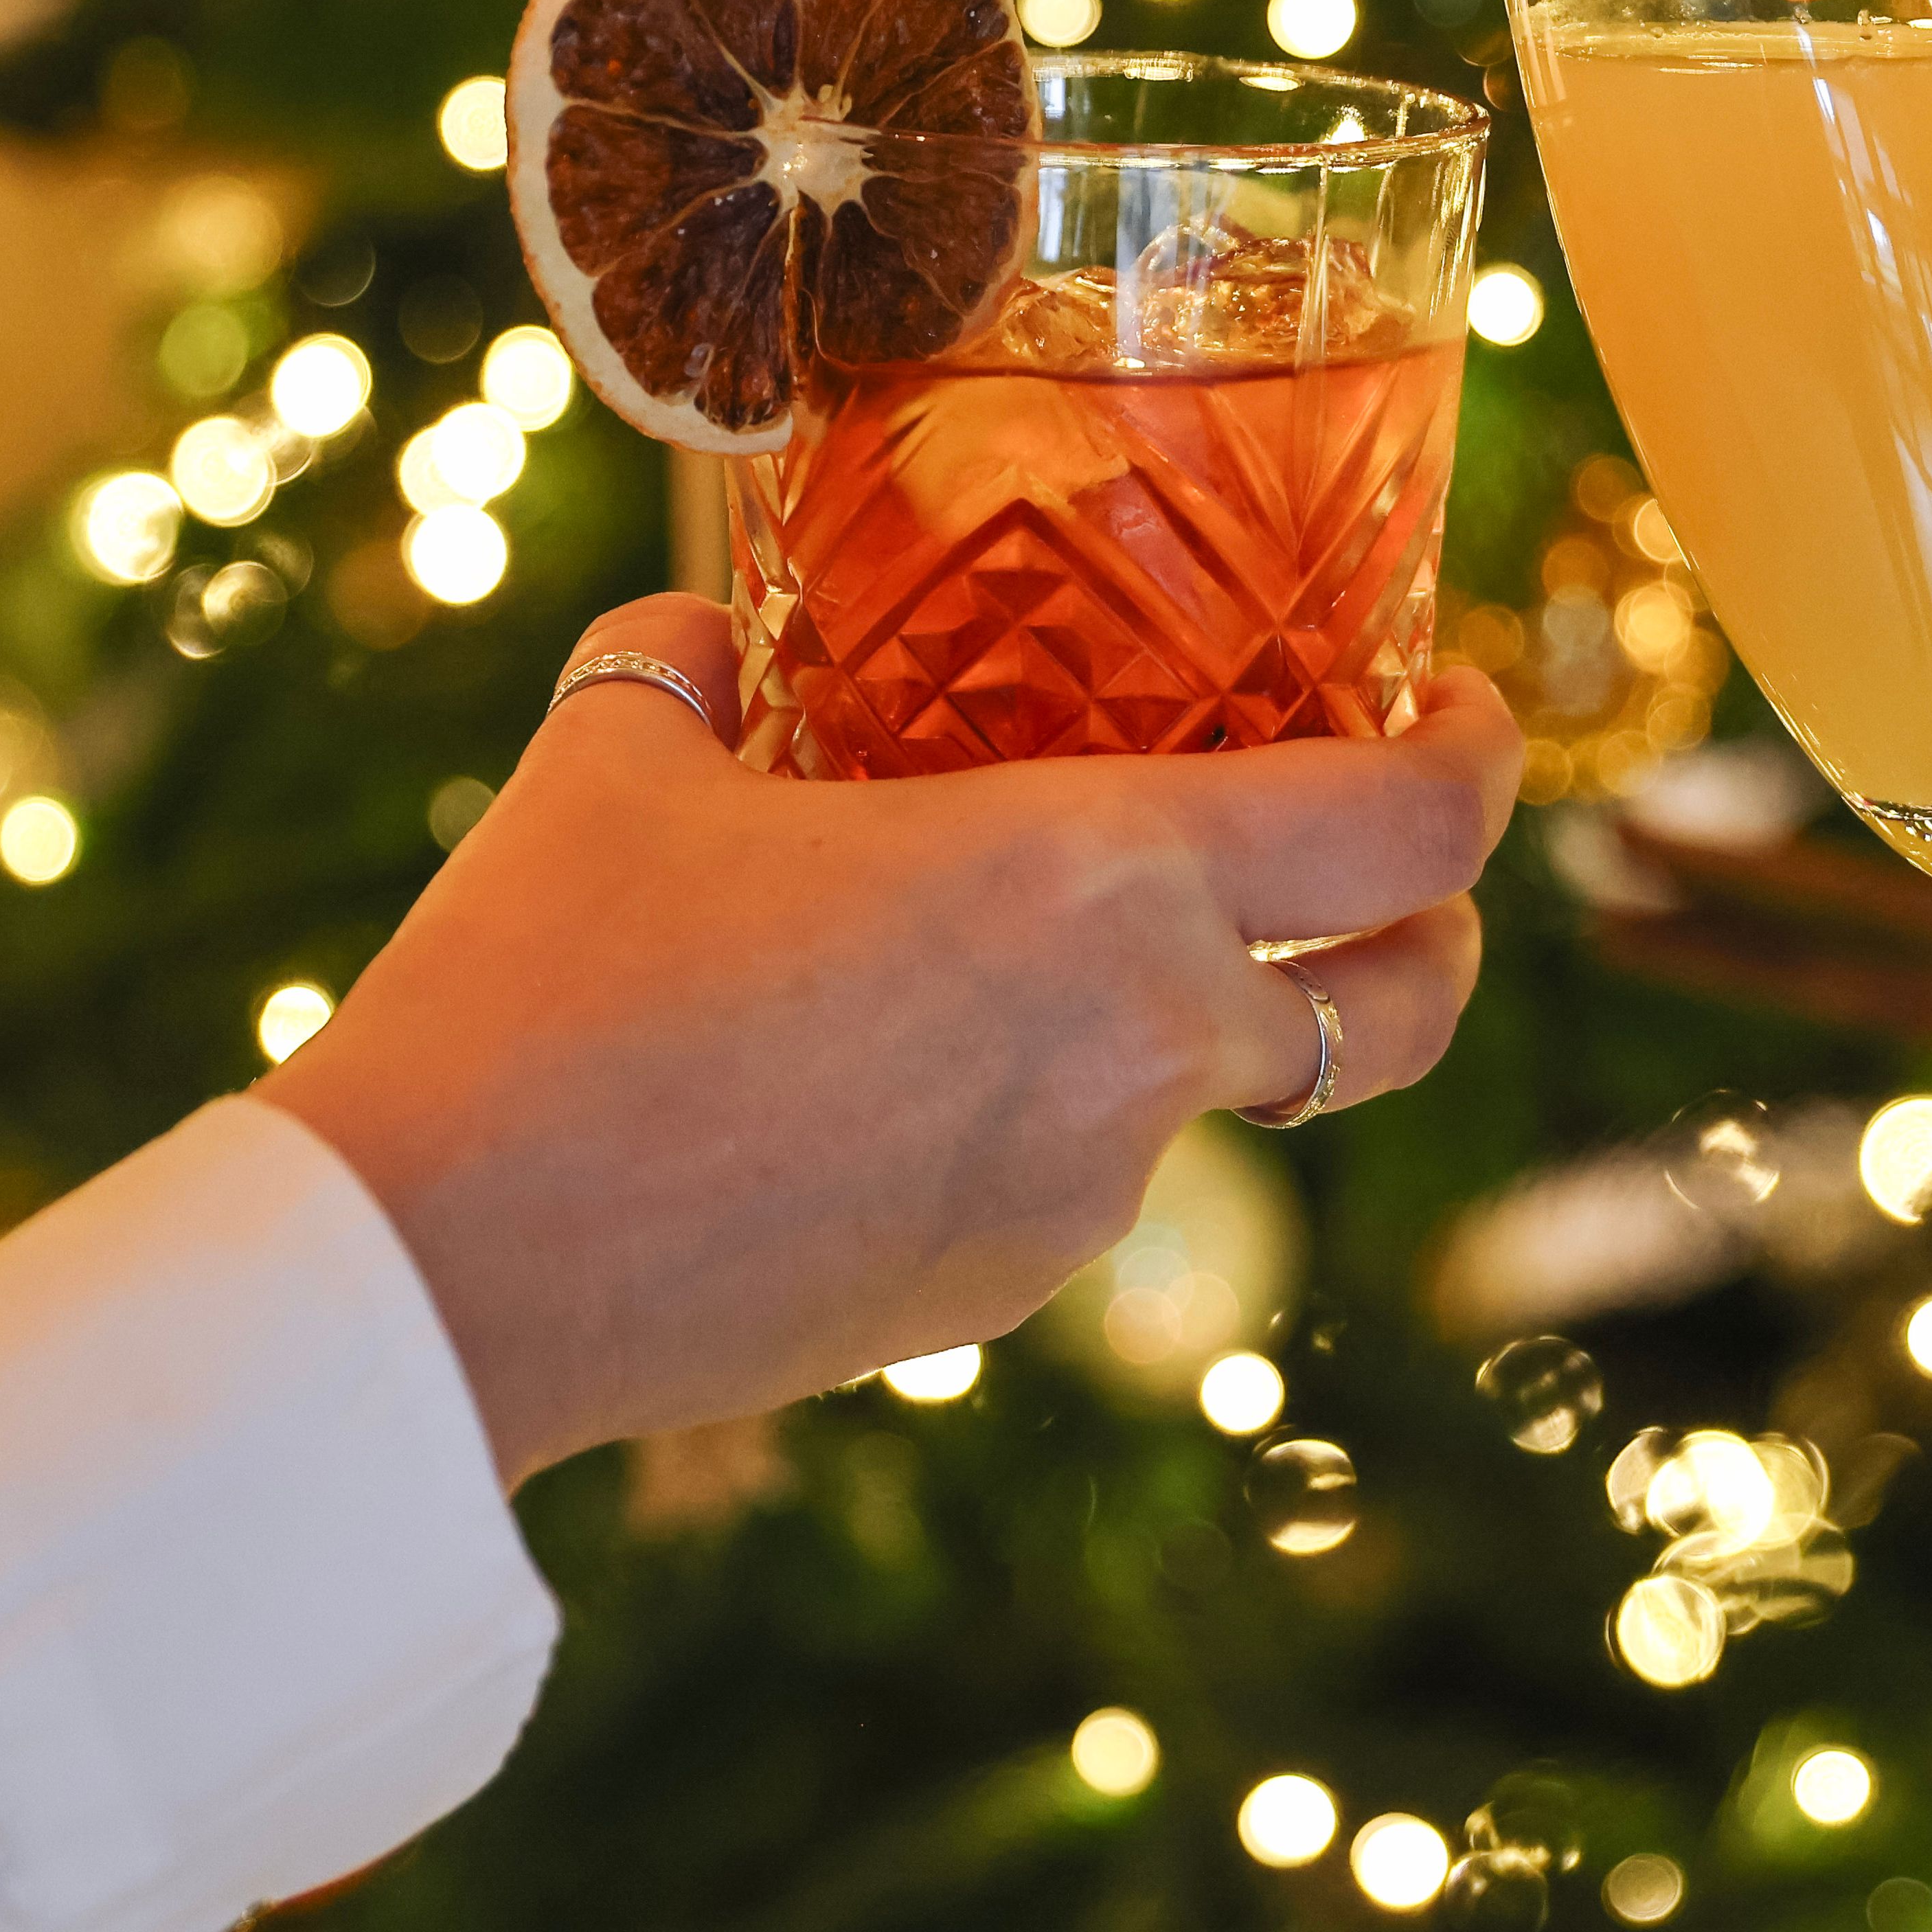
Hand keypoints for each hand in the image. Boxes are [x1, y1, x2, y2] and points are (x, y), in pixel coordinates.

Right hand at [267, 600, 1521, 1481]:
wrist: (447, 1263)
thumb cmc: (544, 983)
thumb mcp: (627, 759)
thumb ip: (700, 668)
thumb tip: (711, 631)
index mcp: (1099, 882)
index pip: (1407, 828)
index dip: (1484, 763)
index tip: (1474, 711)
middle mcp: (1140, 1048)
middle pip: (1404, 1006)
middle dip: (1439, 931)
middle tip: (1399, 862)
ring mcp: (1081, 1197)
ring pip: (1221, 1095)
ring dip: (1197, 1021)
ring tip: (1058, 943)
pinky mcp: (995, 1299)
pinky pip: (1080, 1176)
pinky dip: (1053, 1111)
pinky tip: (908, 1064)